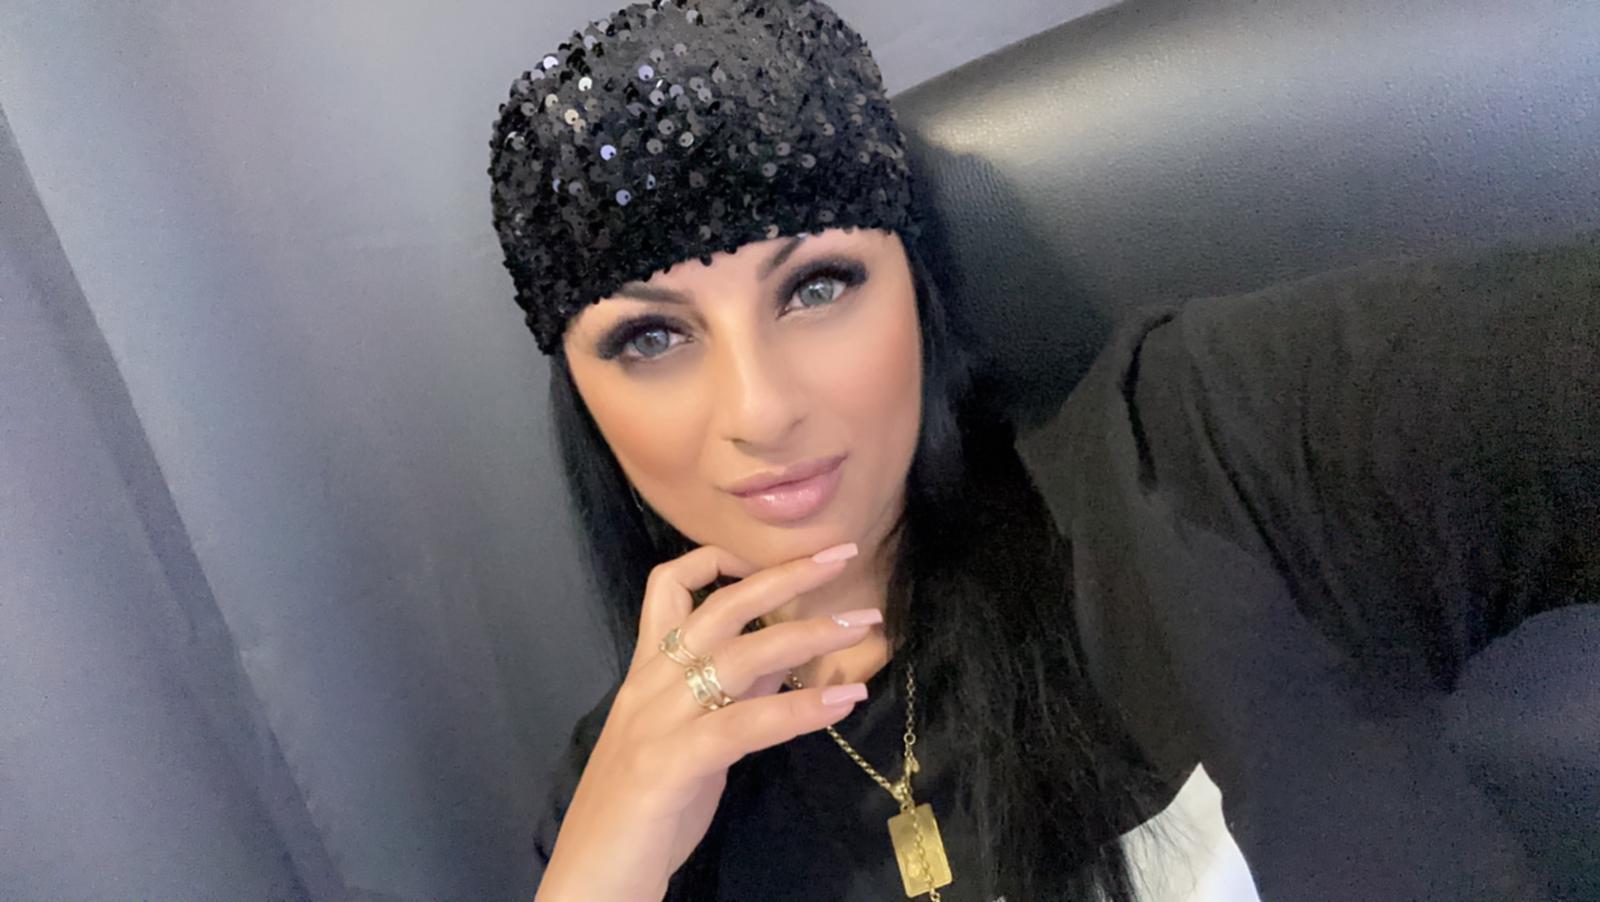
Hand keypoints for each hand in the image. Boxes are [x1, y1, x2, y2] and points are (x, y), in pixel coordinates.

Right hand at [535, 542, 878, 900]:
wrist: (590, 878)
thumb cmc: (643, 814)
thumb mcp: (692, 742)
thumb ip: (732, 696)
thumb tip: (785, 656)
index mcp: (646, 675)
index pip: (667, 588)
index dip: (717, 559)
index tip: (773, 556)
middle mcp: (649, 686)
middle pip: (720, 607)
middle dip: (785, 576)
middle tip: (842, 554)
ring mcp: (657, 723)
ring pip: (739, 655)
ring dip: (810, 634)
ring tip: (864, 624)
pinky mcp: (670, 766)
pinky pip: (744, 725)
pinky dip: (799, 707)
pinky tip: (843, 701)